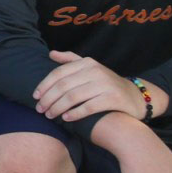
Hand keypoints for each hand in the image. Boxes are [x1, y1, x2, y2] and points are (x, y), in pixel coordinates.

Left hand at [35, 52, 155, 121]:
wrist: (137, 97)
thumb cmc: (107, 84)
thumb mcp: (90, 68)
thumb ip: (71, 60)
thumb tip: (51, 53)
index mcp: (87, 63)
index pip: (59, 73)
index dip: (44, 85)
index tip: (35, 97)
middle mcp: (96, 71)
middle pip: (63, 86)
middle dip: (48, 99)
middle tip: (40, 110)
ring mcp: (106, 84)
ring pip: (73, 97)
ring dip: (58, 108)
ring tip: (50, 115)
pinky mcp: (114, 99)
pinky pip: (89, 107)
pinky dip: (75, 113)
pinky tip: (66, 119)